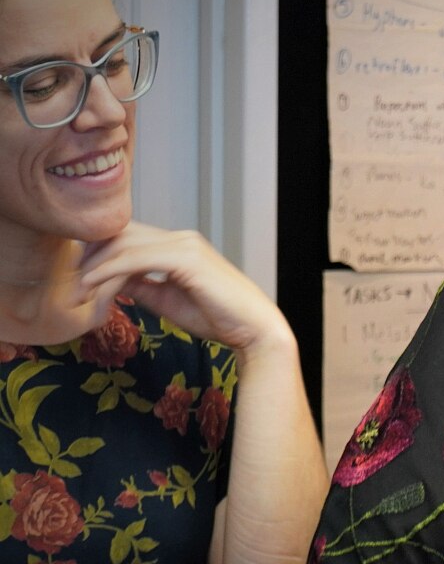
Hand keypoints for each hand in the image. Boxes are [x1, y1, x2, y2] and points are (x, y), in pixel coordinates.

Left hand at [77, 221, 288, 353]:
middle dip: (90, 256)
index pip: (129, 237)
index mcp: (180, 246)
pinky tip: (93, 286)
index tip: (79, 279)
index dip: (99, 253)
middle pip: (122, 234)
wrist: (254, 329)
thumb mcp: (167, 300)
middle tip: (70, 284)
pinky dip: (110, 271)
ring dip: (96, 267)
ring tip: (77, 290)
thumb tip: (113, 282)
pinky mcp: (186, 258)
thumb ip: (142, 286)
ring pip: (125, 244)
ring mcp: (185, 245)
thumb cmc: (219, 318)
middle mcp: (181, 239)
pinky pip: (136, 258)